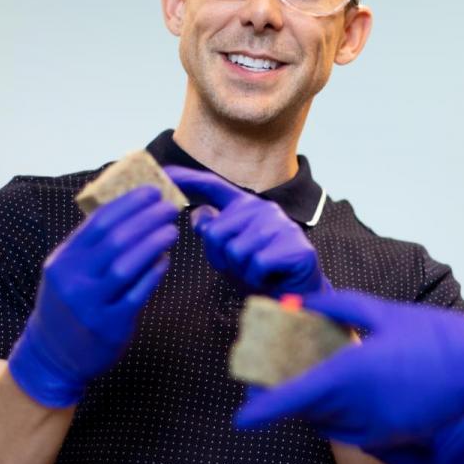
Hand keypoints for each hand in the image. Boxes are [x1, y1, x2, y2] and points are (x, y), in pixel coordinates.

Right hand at [7, 186, 176, 407]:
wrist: (52, 356)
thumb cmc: (67, 306)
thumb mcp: (66, 272)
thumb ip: (90, 247)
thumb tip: (130, 213)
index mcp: (63, 260)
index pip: (98, 222)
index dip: (129, 203)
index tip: (152, 191)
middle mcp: (73, 279)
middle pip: (115, 239)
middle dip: (146, 218)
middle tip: (170, 207)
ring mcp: (90, 303)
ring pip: (126, 265)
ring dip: (153, 243)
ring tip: (172, 229)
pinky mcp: (109, 324)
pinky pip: (137, 294)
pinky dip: (153, 274)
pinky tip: (165, 260)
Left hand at [166, 166, 328, 296]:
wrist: (299, 293)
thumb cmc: (262, 271)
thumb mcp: (231, 252)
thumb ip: (216, 231)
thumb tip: (197, 215)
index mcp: (246, 206)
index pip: (213, 186)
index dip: (187, 178)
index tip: (164, 170)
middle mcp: (263, 209)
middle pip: (216, 233)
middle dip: (221, 258)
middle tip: (242, 266)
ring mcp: (280, 225)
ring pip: (235, 251)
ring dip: (242, 271)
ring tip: (258, 271)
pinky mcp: (294, 245)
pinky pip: (256, 265)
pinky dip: (258, 279)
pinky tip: (270, 276)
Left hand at [233, 289, 463, 442]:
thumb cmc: (434, 336)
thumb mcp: (383, 313)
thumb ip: (338, 309)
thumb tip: (303, 305)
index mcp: (349, 375)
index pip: (293, 398)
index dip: (262, 411)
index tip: (240, 419)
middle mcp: (357, 408)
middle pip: (306, 413)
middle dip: (288, 400)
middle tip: (277, 377)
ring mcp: (375, 428)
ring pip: (328, 425)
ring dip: (316, 408)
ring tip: (314, 379)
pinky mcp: (391, 438)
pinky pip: (352, 432)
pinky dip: (341, 416)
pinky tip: (350, 394)